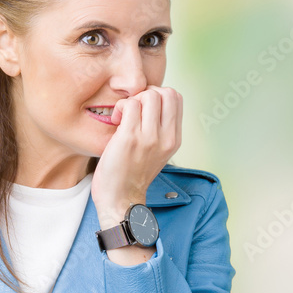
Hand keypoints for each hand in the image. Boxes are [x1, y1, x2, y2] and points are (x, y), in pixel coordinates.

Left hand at [92, 85, 182, 229]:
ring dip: (132, 100)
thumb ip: (160, 129)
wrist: (121, 200)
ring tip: (124, 117)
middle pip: (166, 92)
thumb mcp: (157, 152)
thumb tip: (151, 102)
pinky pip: (129, 105)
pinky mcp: (130, 139)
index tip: (144, 109)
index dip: (158, 95)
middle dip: (147, 93)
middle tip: (134, 110)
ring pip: (148, 95)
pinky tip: (116, 122)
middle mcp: (166, 137)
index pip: (176, 98)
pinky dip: (120, 108)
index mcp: (174, 139)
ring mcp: (149, 138)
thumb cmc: (132, 174)